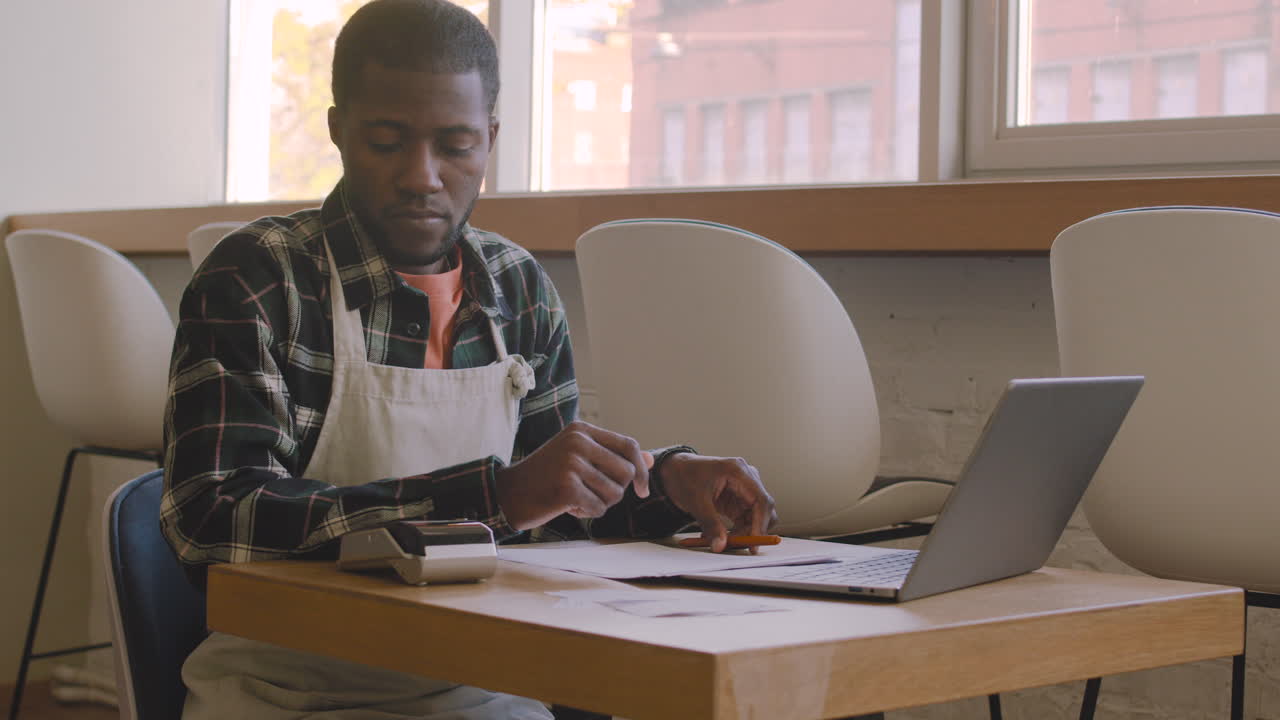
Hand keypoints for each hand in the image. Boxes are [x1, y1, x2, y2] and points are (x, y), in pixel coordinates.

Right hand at [495, 420, 652, 529]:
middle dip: (617, 490)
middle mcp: (578, 442)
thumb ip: (614, 457)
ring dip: (600, 503)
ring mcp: (571, 463)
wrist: (509, 493)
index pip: (629, 445)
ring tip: (577, 498)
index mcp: (582, 430)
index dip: (642, 470)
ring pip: (615, 493)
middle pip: (627, 472)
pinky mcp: (566, 487)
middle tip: (592, 494)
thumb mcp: (580, 459)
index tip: (641, 490)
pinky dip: (587, 512)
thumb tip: (652, 459)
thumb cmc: (547, 477)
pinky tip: (568, 507)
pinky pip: (598, 507)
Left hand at [658, 453, 776, 551]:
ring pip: (756, 516)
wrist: (676, 471)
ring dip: (744, 532)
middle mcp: (746, 477)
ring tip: (724, 540)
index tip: (754, 542)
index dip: (761, 523)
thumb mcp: (696, 502)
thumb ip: (710, 525)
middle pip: (763, 508)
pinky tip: (722, 535)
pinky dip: (738, 530)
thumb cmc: (685, 477)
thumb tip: (720, 546)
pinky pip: (746, 518)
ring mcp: (744, 487)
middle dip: (754, 529)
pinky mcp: (740, 498)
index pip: (761, 500)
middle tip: (739, 545)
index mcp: (738, 471)